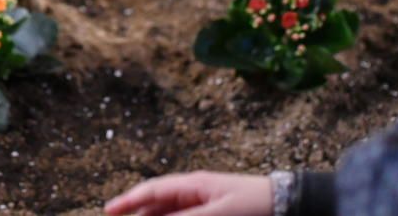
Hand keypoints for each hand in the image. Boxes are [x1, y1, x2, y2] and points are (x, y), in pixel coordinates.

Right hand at [105, 172, 272, 215]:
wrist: (289, 204)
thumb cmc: (256, 203)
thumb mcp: (219, 213)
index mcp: (193, 185)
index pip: (152, 191)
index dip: (128, 200)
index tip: (108, 211)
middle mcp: (194, 194)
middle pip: (157, 206)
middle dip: (138, 215)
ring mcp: (203, 206)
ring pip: (169, 214)